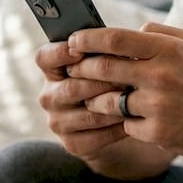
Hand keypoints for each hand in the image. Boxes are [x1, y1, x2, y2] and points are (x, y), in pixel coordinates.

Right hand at [34, 39, 130, 158]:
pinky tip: (135, 119)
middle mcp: (49, 96)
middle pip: (72, 87)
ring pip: (88, 113)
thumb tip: (130, 37)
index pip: (45, 58)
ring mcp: (59, 122)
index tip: (81, 49)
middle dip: (103, 81)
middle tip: (130, 75)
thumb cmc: (111, 82)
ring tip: (137, 97)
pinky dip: (118, 127)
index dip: (60, 53)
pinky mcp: (73, 144)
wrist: (115, 123)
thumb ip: (106, 50)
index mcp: (52, 70)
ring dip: (114, 105)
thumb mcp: (105, 63)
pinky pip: (97, 136)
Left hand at [64, 22, 182, 159]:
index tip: (74, 41)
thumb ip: (161, 33)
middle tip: (73, 70)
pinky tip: (139, 119)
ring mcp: (158, 106)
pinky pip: (126, 125)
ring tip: (97, 98)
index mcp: (168, 50)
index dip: (88, 39)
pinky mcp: (157, 132)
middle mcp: (161, 76)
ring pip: (108, 102)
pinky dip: (127, 122)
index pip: (116, 39)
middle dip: (81, 69)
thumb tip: (130, 31)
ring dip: (98, 100)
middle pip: (104, 69)